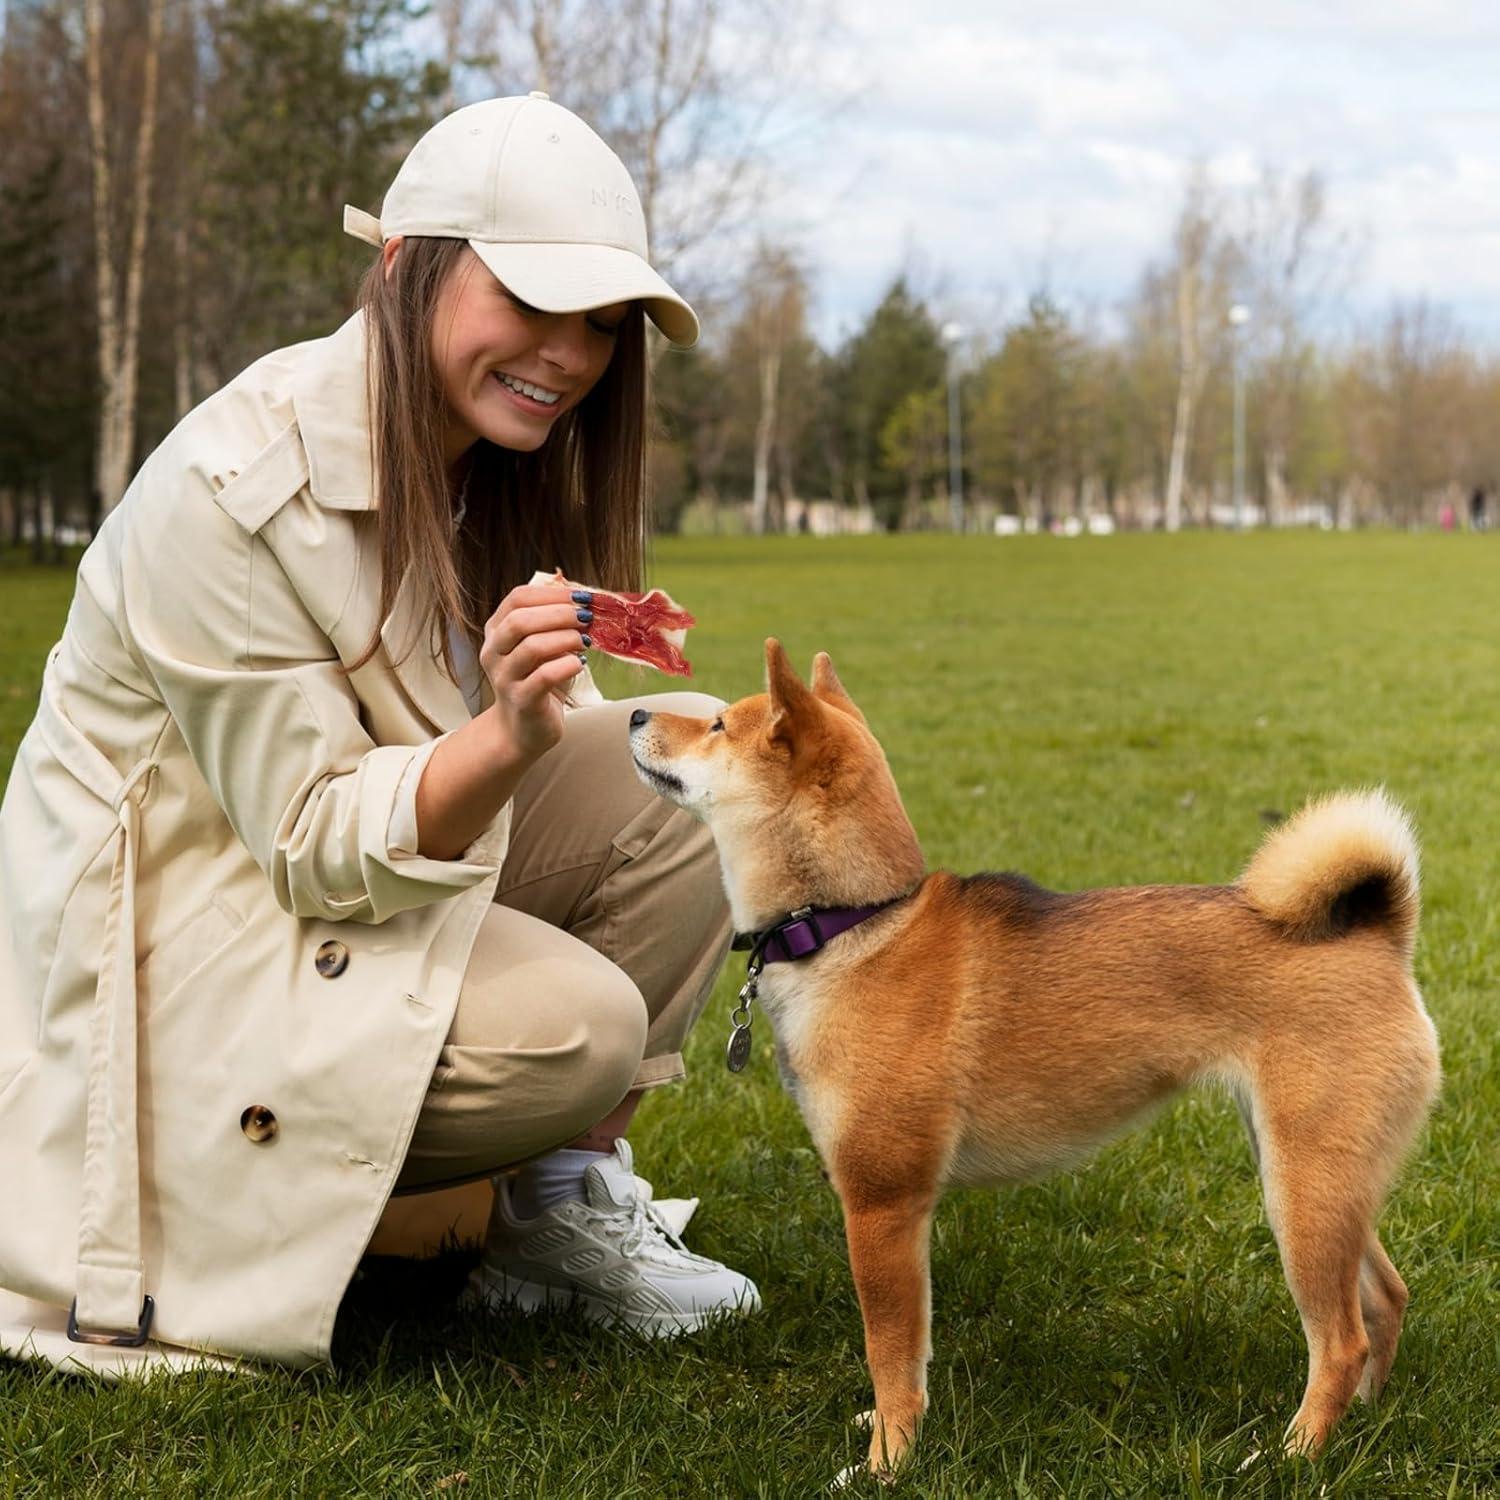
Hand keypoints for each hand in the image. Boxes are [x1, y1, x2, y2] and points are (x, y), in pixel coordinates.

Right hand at [479, 583, 590, 766]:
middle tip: (587, 616)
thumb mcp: (543, 646)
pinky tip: (581, 664)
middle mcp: (494, 652)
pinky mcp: (522, 700)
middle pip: (520, 620)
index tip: (581, 596)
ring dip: (566, 638)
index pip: (517, 598)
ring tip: (586, 641)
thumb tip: (581, 594)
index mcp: (497, 631)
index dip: (552, 593)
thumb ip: (554, 621)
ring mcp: (504, 677)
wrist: (522, 729)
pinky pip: (544, 676)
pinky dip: (568, 665)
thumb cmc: (537, 682)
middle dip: (560, 614)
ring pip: (532, 647)